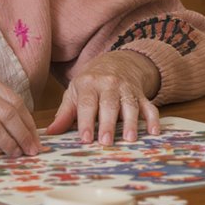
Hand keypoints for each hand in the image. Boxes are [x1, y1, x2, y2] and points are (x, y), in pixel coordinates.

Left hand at [45, 50, 160, 143]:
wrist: (116, 61)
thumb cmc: (90, 82)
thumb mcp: (74, 92)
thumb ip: (64, 114)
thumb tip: (50, 133)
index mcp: (88, 84)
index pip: (87, 103)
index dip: (86, 121)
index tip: (85, 139)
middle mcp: (109, 84)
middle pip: (109, 104)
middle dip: (108, 124)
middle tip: (106, 142)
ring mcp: (127, 89)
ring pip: (130, 105)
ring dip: (131, 123)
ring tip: (130, 139)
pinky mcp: (141, 94)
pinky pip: (149, 106)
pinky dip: (153, 119)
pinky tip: (154, 132)